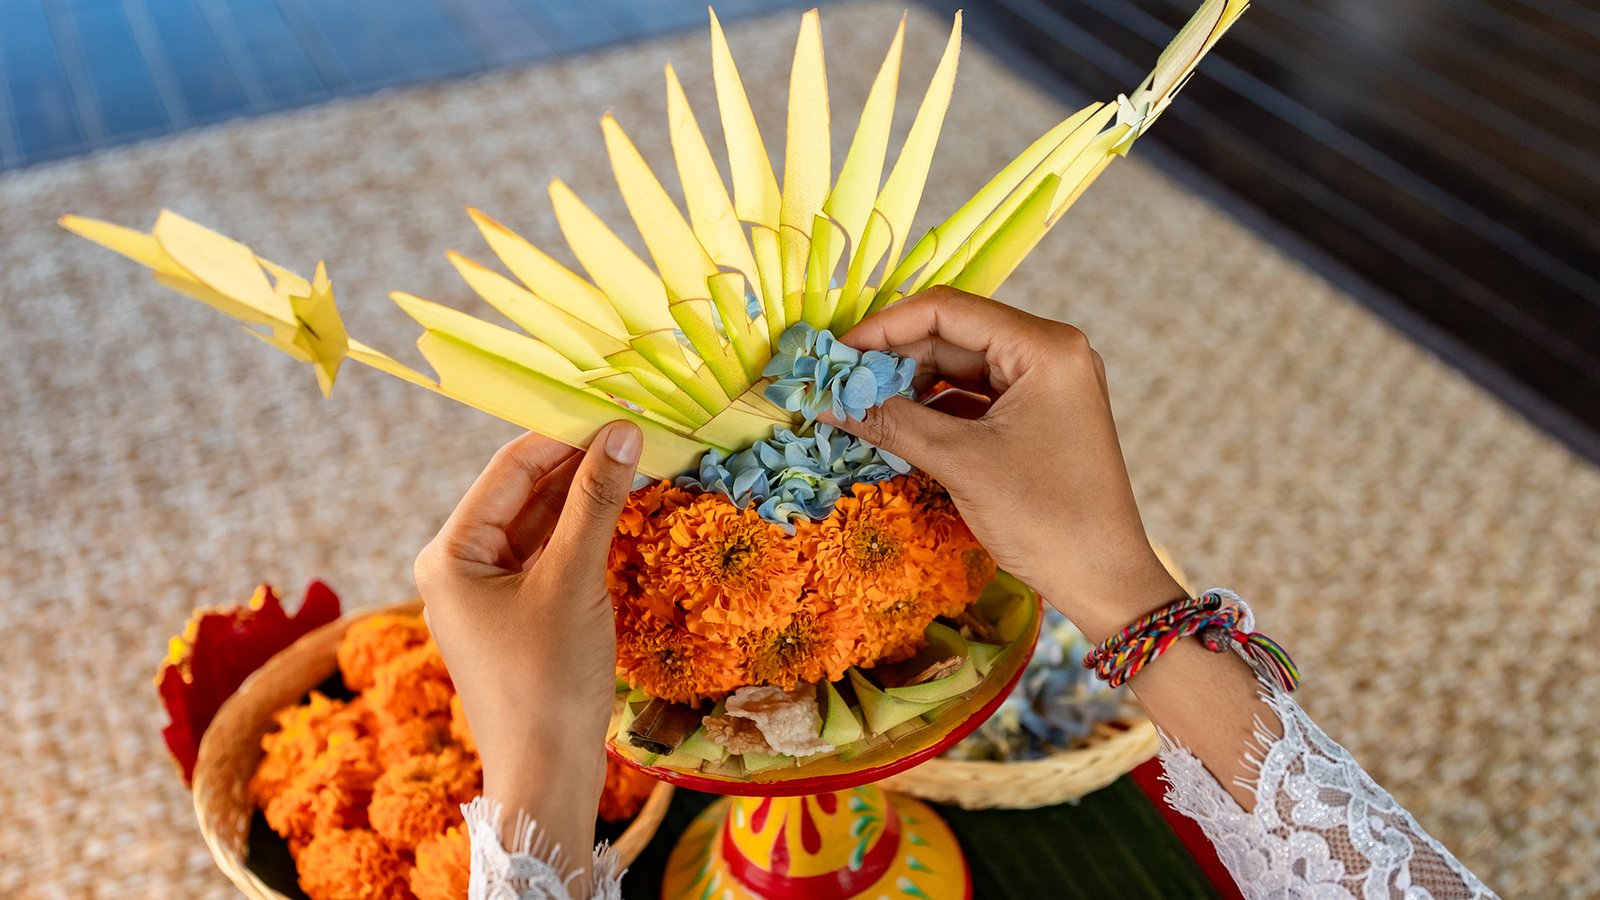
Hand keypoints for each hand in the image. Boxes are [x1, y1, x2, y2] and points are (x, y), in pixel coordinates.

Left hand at [413, 422, 640, 868]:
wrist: (547, 777)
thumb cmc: (549, 680)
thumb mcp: (574, 580)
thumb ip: (596, 502)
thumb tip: (623, 432)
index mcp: (449, 554)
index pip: (510, 469)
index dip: (565, 435)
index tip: (620, 412)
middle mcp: (457, 567)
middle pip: (523, 494)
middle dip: (579, 464)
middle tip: (637, 434)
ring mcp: (485, 596)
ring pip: (539, 526)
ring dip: (586, 498)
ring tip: (638, 464)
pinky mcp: (514, 619)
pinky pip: (548, 559)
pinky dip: (583, 536)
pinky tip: (622, 513)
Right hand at [833, 287, 1182, 641]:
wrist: (1105, 579)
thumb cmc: (1046, 517)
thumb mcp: (961, 463)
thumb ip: (892, 421)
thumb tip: (829, 398)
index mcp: (1044, 347)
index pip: (948, 310)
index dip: (884, 327)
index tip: (836, 354)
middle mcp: (1050, 353)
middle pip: (953, 335)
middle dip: (893, 358)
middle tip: (838, 383)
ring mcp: (1046, 385)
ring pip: (960, 367)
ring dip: (909, 385)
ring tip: (860, 406)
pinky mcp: (1038, 416)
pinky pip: (975, 398)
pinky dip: (934, 409)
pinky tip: (895, 425)